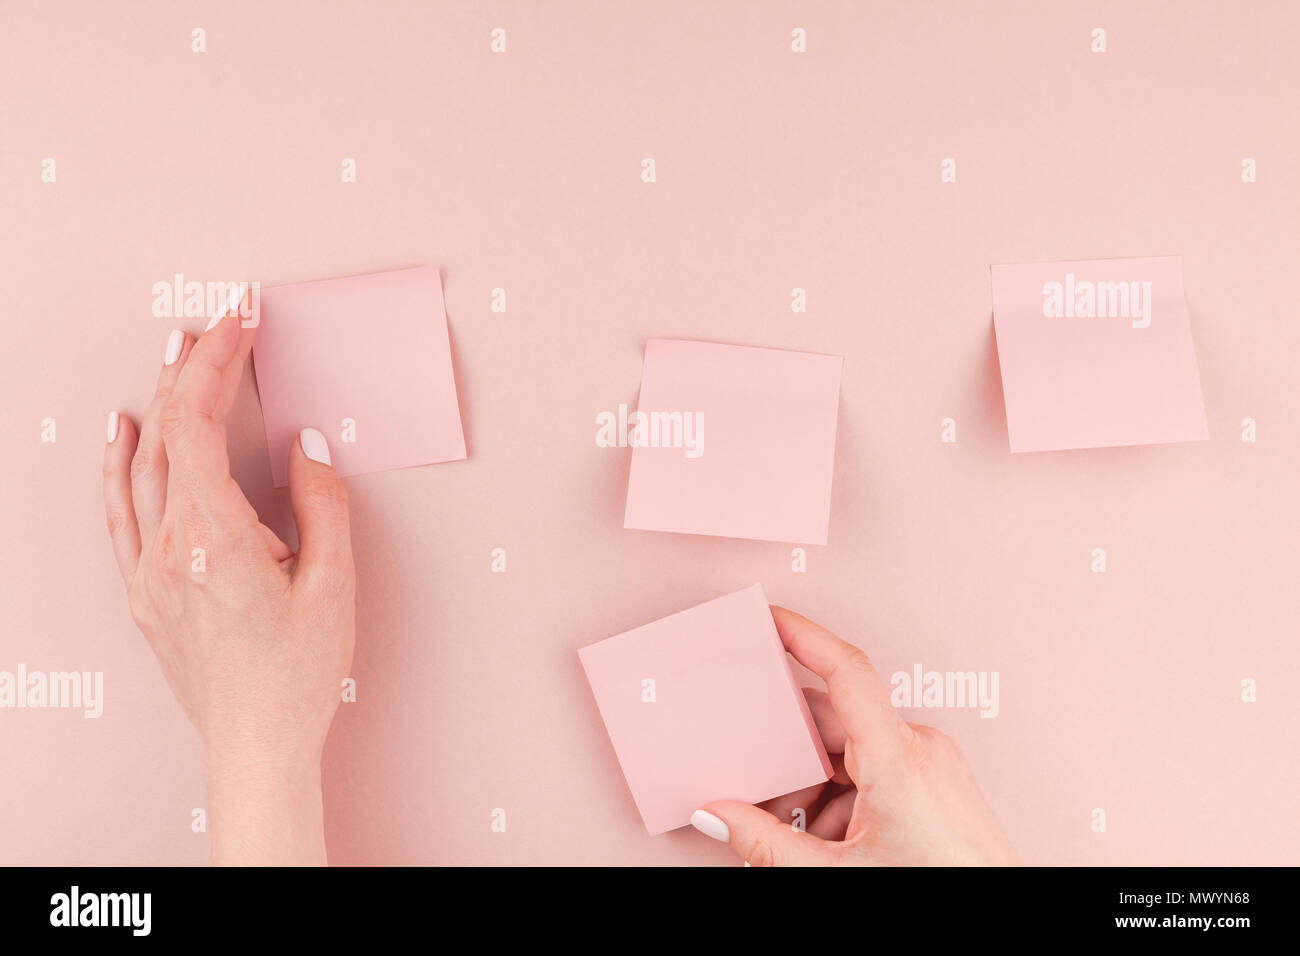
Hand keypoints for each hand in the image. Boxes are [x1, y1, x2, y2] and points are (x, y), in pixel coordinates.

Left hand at [102, 302, 355, 864]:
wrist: (256, 745)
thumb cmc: (296, 676)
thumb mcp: (332, 585)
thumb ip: (319, 504)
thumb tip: (305, 446)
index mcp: (215, 540)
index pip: (201, 425)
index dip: (218, 363)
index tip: (239, 322)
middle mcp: (169, 549)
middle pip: (168, 434)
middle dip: (191, 368)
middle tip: (214, 322)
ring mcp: (147, 571)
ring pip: (140, 466)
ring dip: (156, 403)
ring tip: (172, 354)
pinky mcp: (143, 592)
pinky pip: (117, 511)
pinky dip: (116, 464)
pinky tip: (120, 432)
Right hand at [691, 606, 1017, 865]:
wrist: (1002, 921)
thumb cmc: (939, 890)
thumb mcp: (838, 875)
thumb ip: (767, 844)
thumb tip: (717, 814)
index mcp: (898, 759)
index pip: (845, 670)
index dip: (803, 634)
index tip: (769, 617)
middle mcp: (921, 748)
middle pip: (835, 720)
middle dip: (790, 752)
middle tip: (755, 781)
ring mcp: (935, 763)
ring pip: (853, 749)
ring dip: (817, 783)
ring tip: (803, 836)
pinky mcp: (941, 781)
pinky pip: (879, 768)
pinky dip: (845, 796)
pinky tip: (834, 841)